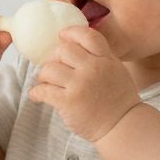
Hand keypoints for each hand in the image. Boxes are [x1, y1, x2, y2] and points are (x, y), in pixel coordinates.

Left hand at [30, 25, 141, 141]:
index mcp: (106, 59)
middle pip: (63, 50)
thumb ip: (99, 59)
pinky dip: (36, 92)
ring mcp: (80, 84)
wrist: (123, 126)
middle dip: (54, 58)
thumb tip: (73, 48)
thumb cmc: (118, 101)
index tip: (62, 36)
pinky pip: (43, 90)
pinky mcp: (68, 101)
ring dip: (43, 76)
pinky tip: (37, 96)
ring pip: (49, 68)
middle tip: (52, 69)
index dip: (71, 32)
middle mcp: (93, 68)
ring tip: (45, 83)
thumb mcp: (116, 71)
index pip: (87, 36)